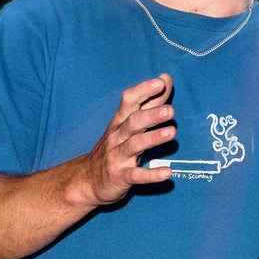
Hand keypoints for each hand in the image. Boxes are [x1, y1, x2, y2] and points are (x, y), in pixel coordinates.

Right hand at [79, 74, 175, 204]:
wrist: (87, 180)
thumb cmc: (114, 147)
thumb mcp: (128, 124)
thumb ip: (149, 102)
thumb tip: (165, 78)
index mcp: (120, 121)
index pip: (129, 100)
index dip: (144, 90)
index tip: (161, 82)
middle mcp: (118, 136)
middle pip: (133, 122)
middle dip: (151, 115)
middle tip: (170, 110)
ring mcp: (118, 157)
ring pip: (135, 145)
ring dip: (153, 138)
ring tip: (171, 133)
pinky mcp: (121, 177)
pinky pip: (136, 175)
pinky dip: (151, 174)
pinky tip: (167, 172)